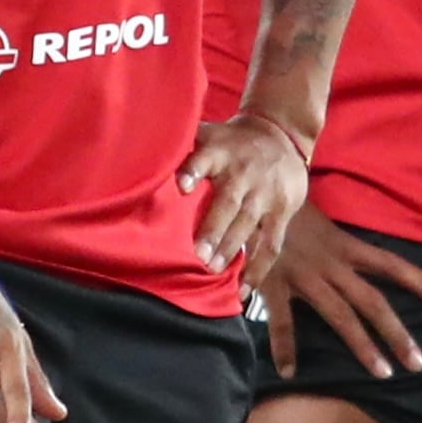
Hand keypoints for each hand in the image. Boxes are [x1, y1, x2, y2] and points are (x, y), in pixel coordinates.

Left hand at [178, 112, 310, 278]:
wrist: (281, 134)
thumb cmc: (232, 142)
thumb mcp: (209, 133)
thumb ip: (182, 146)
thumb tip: (139, 157)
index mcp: (220, 152)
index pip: (204, 159)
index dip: (192, 170)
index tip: (181, 186)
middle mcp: (243, 173)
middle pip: (229, 201)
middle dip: (214, 228)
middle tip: (199, 254)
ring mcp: (264, 193)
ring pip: (249, 224)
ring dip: (232, 249)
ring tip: (215, 270)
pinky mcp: (282, 210)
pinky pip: (271, 243)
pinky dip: (258, 268)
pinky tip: (244, 289)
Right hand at [259, 203, 421, 379]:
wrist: (251, 195)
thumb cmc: (288, 207)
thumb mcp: (323, 222)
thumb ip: (340, 243)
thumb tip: (361, 259)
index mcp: (345, 246)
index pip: (391, 264)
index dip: (419, 281)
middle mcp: (332, 264)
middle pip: (373, 301)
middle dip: (397, 333)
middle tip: (419, 363)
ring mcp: (305, 277)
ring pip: (341, 316)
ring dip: (363, 346)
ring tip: (383, 373)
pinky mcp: (275, 284)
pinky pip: (282, 321)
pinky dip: (284, 347)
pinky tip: (289, 373)